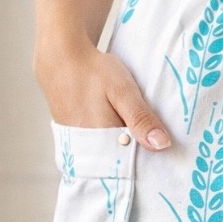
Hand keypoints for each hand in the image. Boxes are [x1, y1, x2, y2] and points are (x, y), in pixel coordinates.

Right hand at [33, 40, 171, 150]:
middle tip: (151, 144)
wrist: (60, 57)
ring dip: (120, 148)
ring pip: (106, 153)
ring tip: (134, 135)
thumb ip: (141, 119)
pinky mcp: (71, 134)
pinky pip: (95, 146)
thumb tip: (162, 146)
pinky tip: (116, 130)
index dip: (145, 161)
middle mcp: (87, 148)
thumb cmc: (93, 72)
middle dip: (133, 156)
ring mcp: (77, 142)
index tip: (161, 157)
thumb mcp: (123, 92)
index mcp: (103, 142)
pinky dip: (107, 141)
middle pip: (117, 161)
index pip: (130, 164)